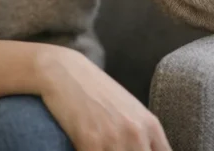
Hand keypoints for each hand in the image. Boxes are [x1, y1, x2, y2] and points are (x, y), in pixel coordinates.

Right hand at [36, 47, 170, 150]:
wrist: (63, 70)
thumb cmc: (95, 90)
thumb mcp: (129, 110)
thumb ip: (142, 135)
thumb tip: (148, 149)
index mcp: (150, 125)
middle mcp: (137, 133)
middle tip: (112, 149)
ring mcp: (114, 138)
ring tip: (99, 146)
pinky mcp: (90, 141)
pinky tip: (83, 147)